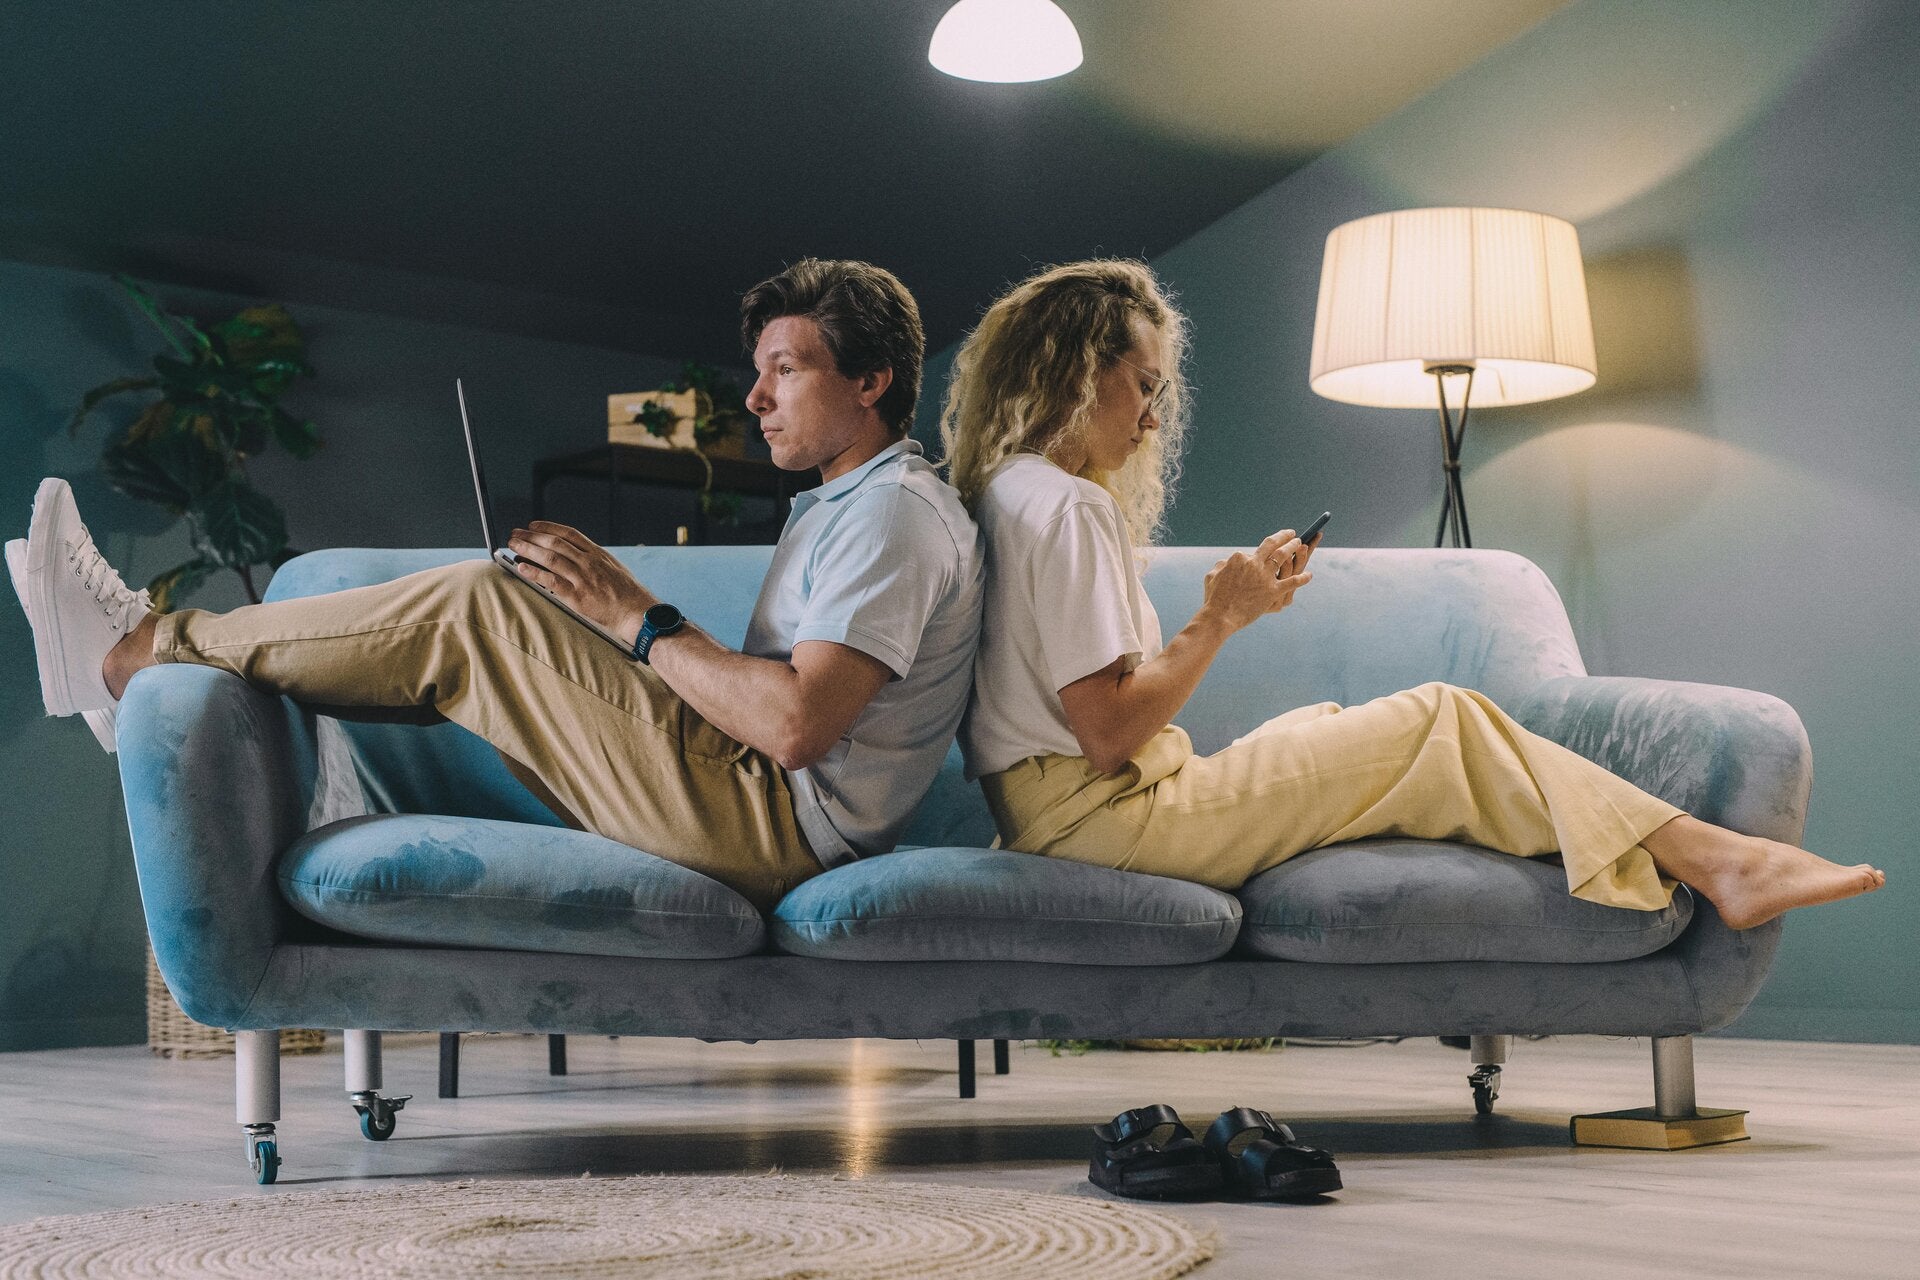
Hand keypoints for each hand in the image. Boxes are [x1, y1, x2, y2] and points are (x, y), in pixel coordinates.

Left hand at [505, 521, 656, 640]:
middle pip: (555, 543)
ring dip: (529, 550)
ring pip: (551, 558)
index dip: (548, 527)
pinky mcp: (577, 596)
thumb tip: (577, 556)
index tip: (533, 525)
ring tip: (514, 545)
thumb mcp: (614, 568)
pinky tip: (522, 568)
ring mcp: (583, 578)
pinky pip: (551, 581)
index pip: (569, 534)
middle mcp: (589, 562)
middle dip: (532, 536)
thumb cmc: (628, 594)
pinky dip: (535, 573)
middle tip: (516, 533)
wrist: (637, 612)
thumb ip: (596, 560)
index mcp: (598, 554)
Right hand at [1200, 528, 1314, 631]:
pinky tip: (1309, 576)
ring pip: (1284, 557)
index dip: (1257, 555)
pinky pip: (1292, 582)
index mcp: (1239, 558)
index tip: (1262, 555)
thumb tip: (1229, 561)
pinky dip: (1302, 578)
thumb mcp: (1212, 575)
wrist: (1220, 616)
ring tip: (1301, 545)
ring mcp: (1264, 577)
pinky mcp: (1272, 591)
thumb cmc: (1214, 598)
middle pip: (1273, 545)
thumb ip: (1222, 565)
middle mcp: (1254, 563)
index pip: (1253, 552)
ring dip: (1294, 548)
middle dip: (1284, 536)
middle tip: (1292, 534)